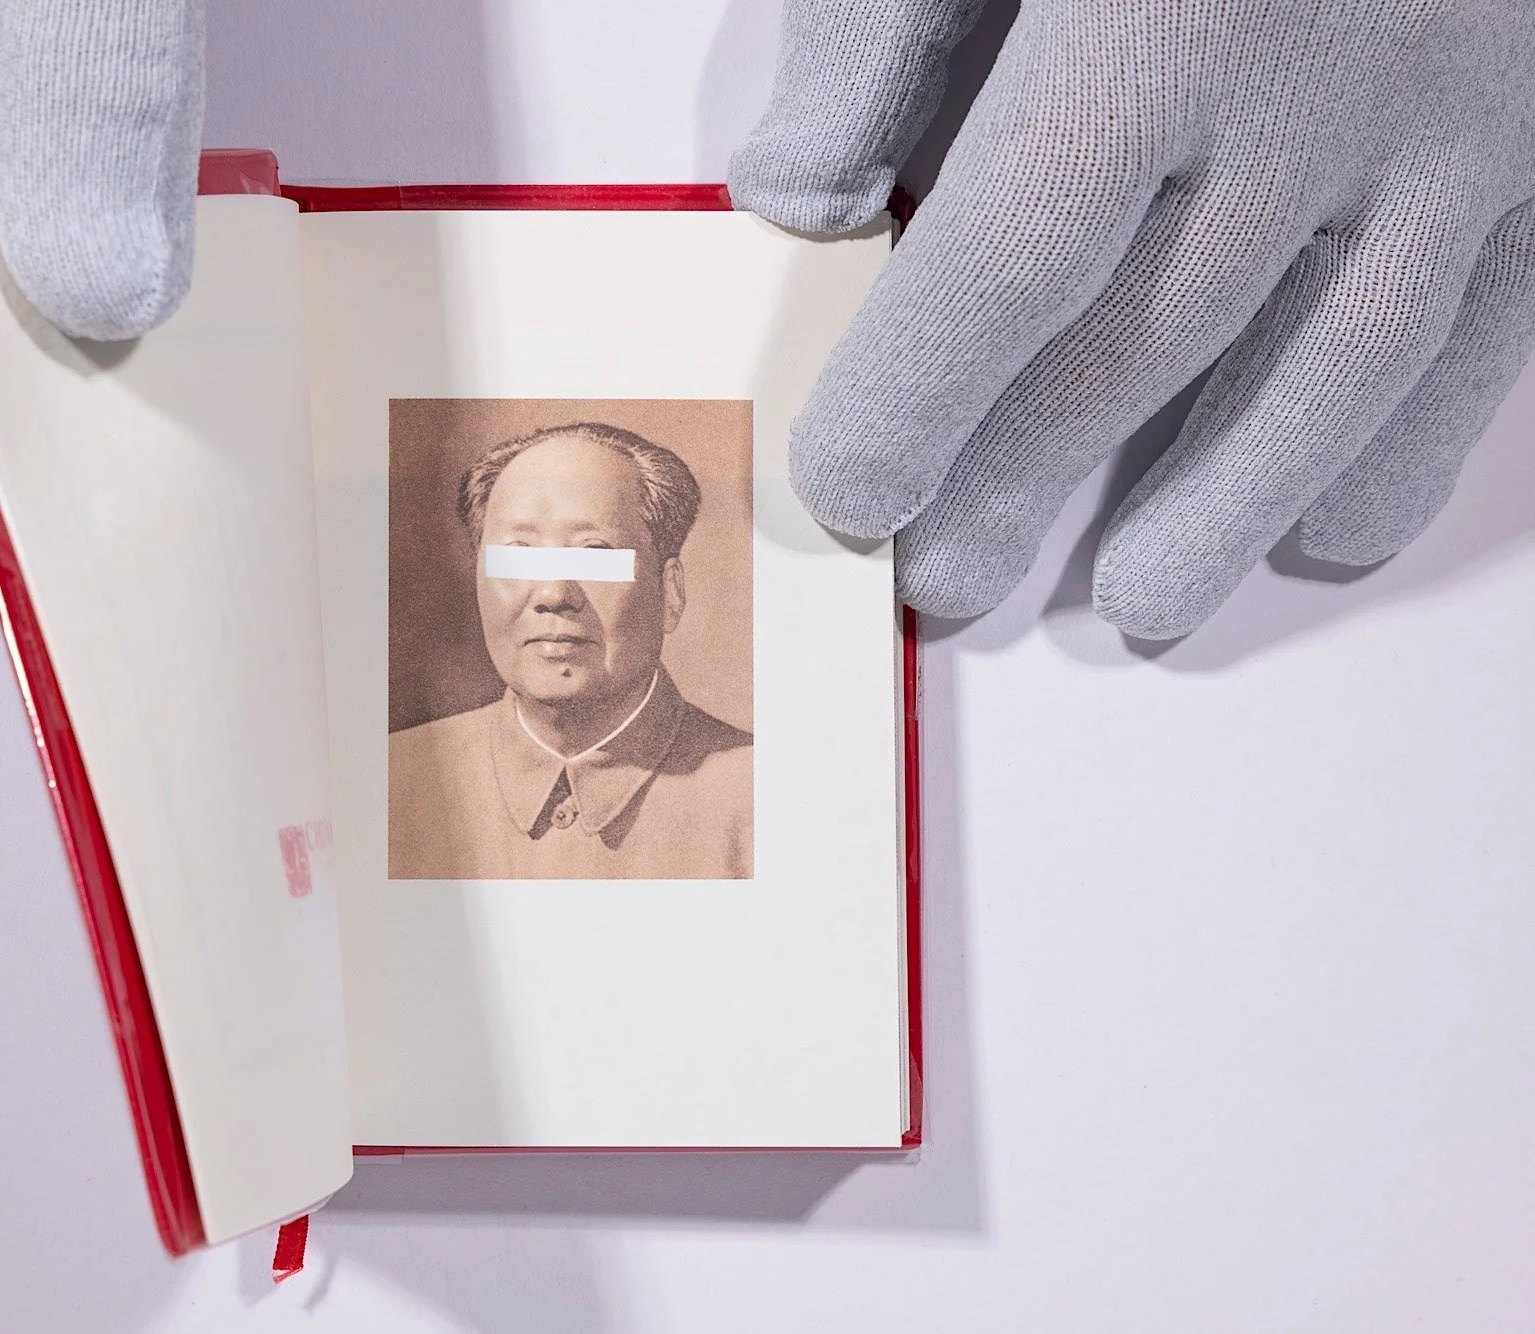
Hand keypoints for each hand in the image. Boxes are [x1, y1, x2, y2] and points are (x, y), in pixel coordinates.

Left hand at [732, 1, 1534, 637]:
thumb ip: (878, 28)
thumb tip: (802, 196)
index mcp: (1156, 8)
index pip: (1009, 263)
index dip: (920, 400)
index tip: (854, 488)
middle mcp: (1320, 81)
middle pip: (1143, 345)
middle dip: (1030, 482)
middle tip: (951, 579)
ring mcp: (1464, 118)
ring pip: (1332, 373)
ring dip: (1222, 509)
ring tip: (1133, 601)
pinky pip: (1493, 332)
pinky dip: (1409, 448)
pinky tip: (1330, 530)